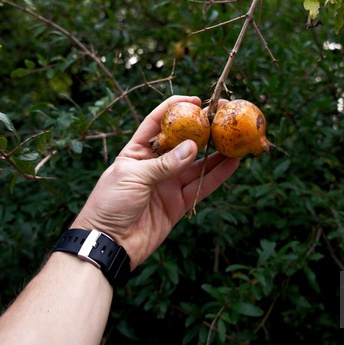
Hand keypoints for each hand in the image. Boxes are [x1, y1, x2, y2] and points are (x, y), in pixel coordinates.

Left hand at [71, 95, 239, 268]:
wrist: (108, 243)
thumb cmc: (110, 203)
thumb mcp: (133, 176)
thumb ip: (164, 163)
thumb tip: (193, 148)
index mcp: (136, 151)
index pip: (157, 122)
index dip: (175, 108)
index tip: (197, 101)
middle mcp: (154, 165)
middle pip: (182, 142)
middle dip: (203, 130)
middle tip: (224, 118)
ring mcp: (167, 184)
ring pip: (196, 165)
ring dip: (216, 153)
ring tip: (235, 140)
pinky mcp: (178, 204)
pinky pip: (201, 187)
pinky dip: (217, 176)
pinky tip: (232, 164)